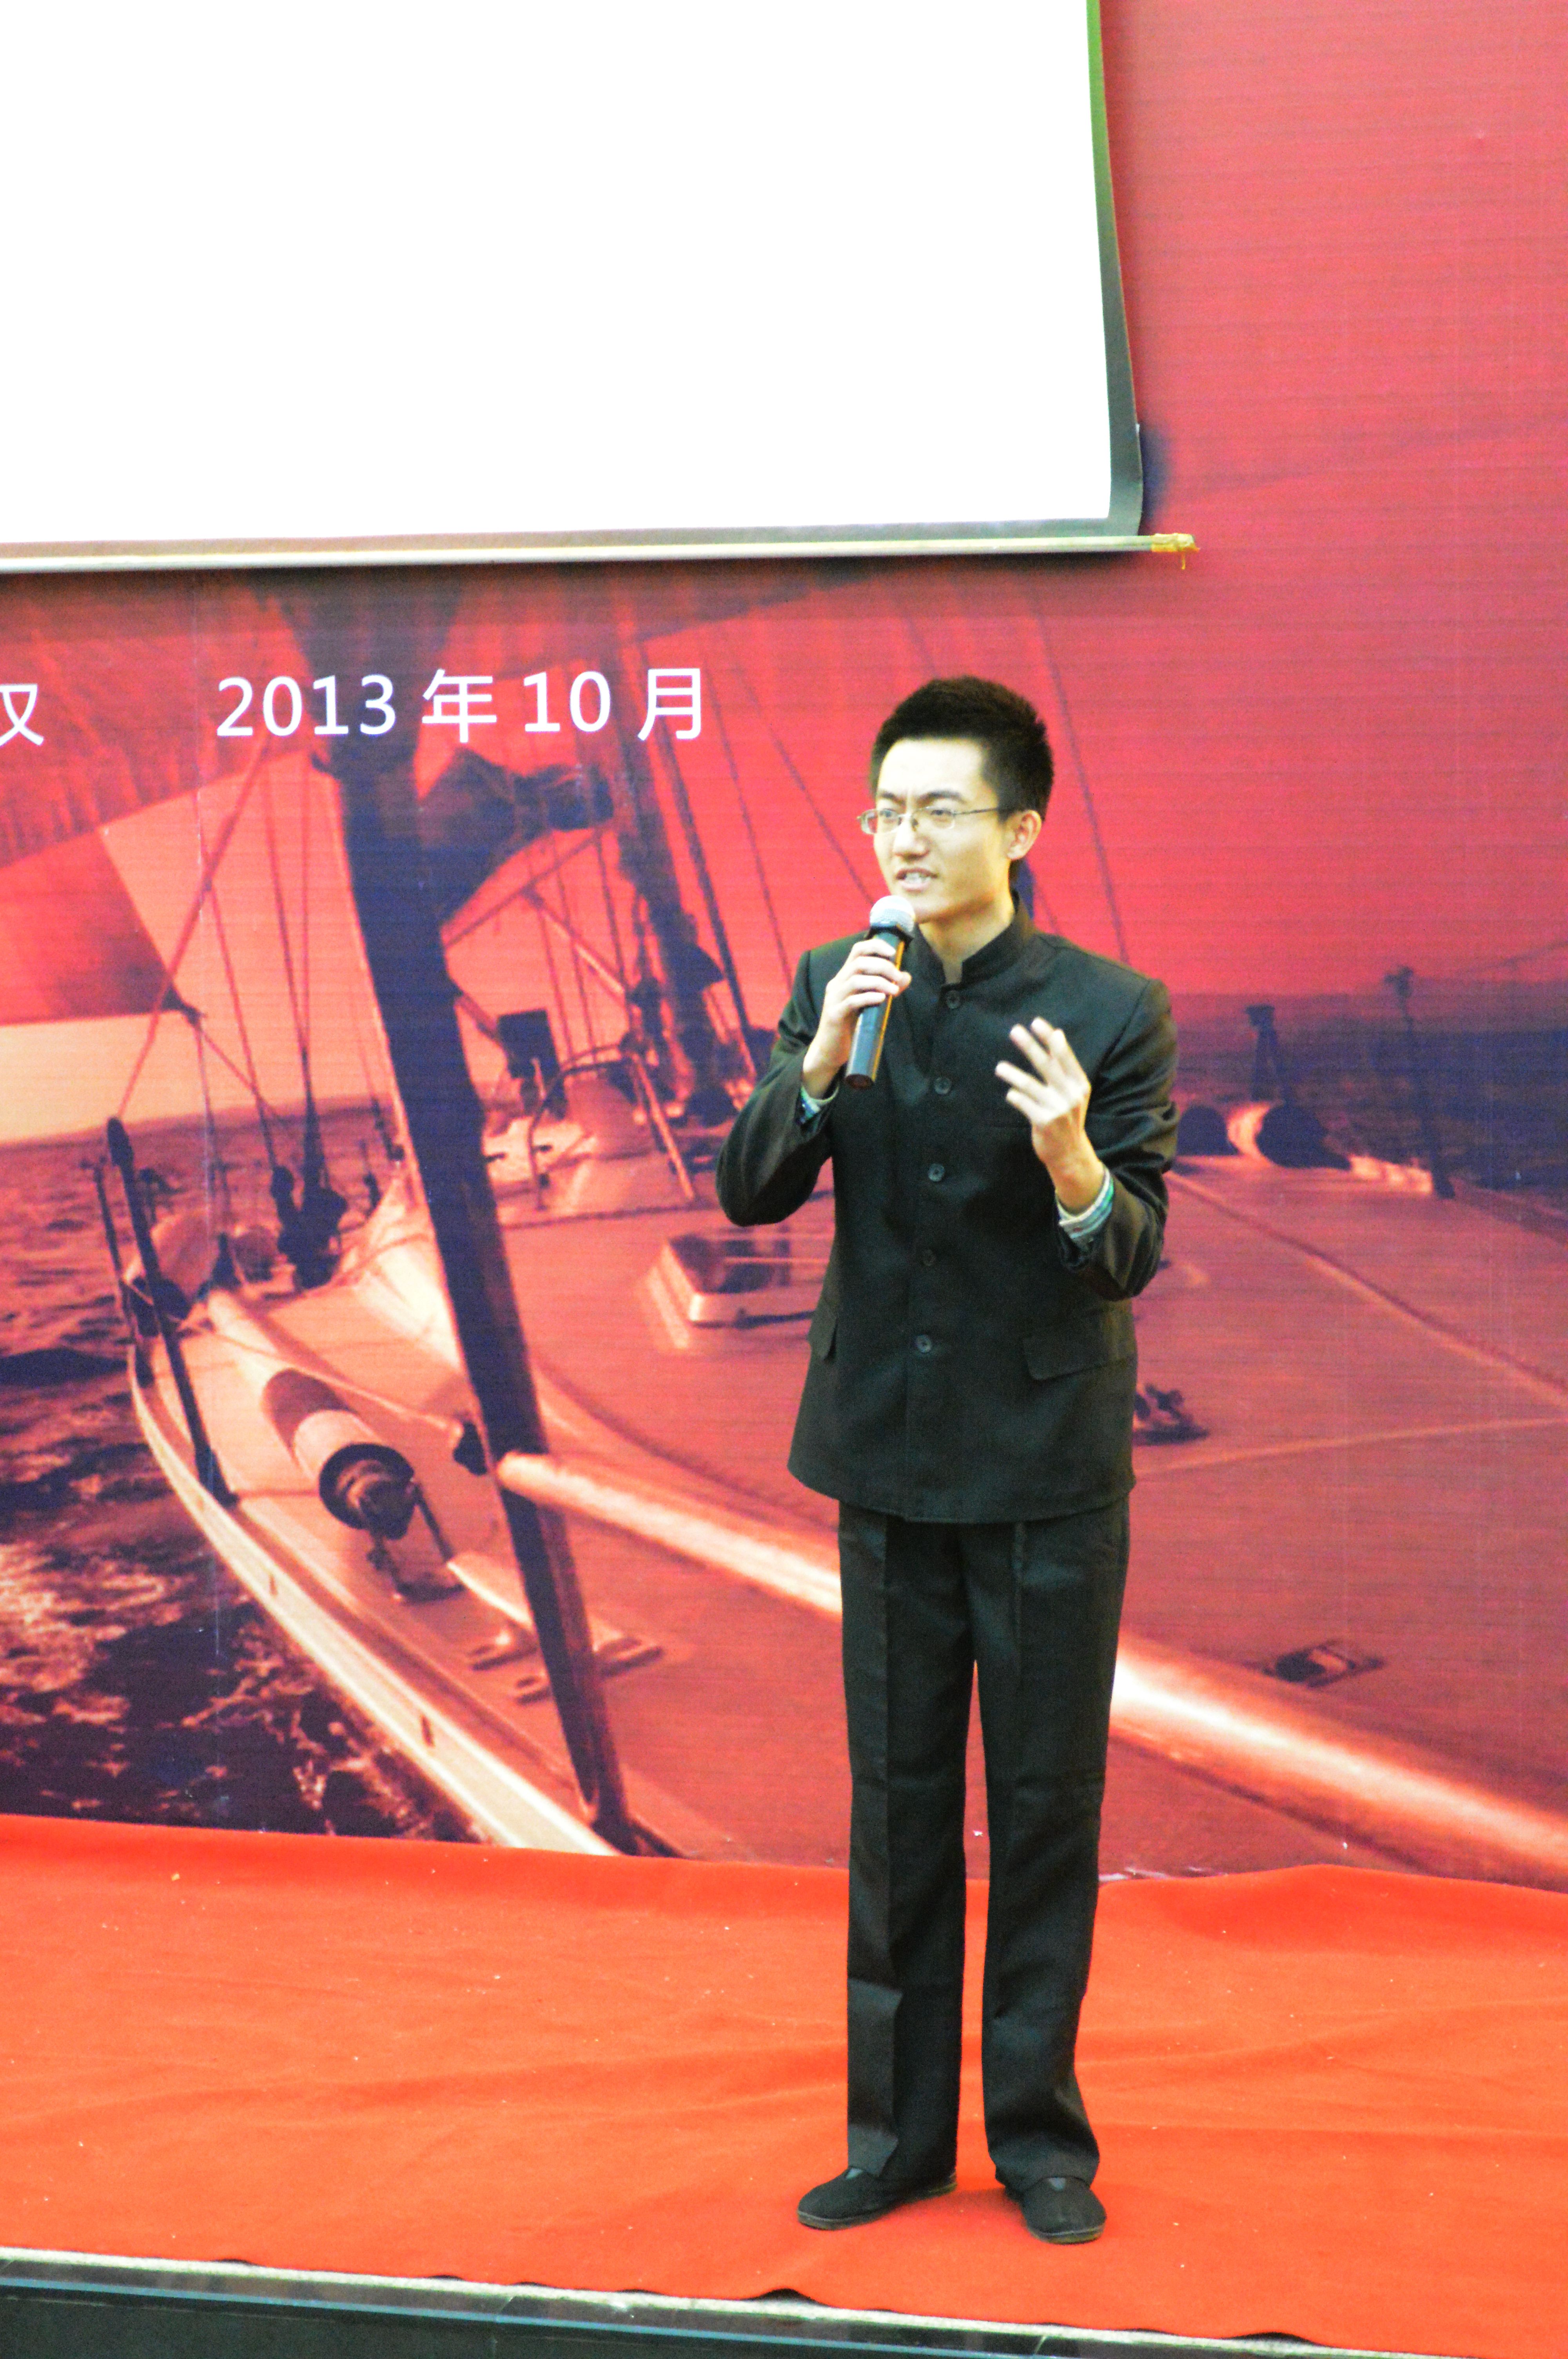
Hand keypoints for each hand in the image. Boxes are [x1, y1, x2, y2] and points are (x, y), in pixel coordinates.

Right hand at [802, 938, 911, 1096]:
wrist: (829, 1050)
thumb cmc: (850, 1025)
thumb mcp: (869, 1003)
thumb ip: (885, 988)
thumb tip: (906, 976)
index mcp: (844, 977)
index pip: (857, 950)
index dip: (875, 946)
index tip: (893, 952)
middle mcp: (836, 984)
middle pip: (859, 962)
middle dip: (883, 966)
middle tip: (898, 977)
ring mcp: (833, 999)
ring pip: (856, 980)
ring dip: (879, 982)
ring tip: (894, 991)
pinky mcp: (834, 1015)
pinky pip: (852, 1001)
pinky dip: (869, 997)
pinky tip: (882, 999)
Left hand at [995, 1019, 1104, 1208]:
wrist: (1069, 1153)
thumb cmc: (1066, 1117)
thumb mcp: (1072, 1092)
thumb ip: (1064, 1066)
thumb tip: (1058, 1034)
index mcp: (1079, 1084)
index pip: (1064, 1056)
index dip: (1050, 1039)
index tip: (1036, 1022)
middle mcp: (1071, 1095)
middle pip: (1047, 1065)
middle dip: (1030, 1046)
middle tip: (1014, 1031)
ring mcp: (1058, 1109)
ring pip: (1030, 1085)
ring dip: (1013, 1074)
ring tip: (999, 1067)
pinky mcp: (1044, 1122)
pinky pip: (1024, 1104)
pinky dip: (1015, 1097)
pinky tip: (1010, 1094)